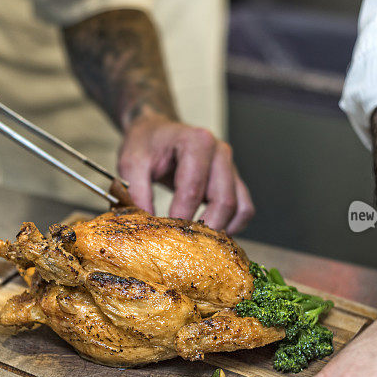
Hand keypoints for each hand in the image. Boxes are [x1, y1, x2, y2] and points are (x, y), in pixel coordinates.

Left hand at [117, 112, 254, 233]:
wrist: (157, 131)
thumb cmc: (147, 143)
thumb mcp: (131, 162)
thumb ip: (136, 192)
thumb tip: (146, 224)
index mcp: (196, 142)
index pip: (193, 188)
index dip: (181, 215)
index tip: (167, 233)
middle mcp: (220, 152)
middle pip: (223, 200)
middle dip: (205, 228)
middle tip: (185, 245)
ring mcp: (230, 167)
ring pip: (239, 207)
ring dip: (222, 229)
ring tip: (199, 243)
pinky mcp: (233, 180)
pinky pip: (244, 208)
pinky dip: (234, 225)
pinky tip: (213, 234)